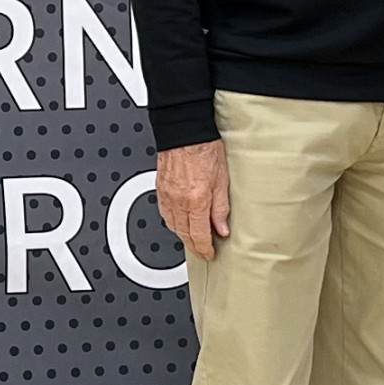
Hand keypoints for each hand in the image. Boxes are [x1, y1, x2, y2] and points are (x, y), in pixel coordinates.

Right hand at [156, 139, 230, 261]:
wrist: (185, 131)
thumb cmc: (205, 148)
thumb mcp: (222, 179)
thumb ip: (221, 208)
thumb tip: (222, 228)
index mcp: (196, 200)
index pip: (199, 235)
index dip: (205, 249)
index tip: (209, 254)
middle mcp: (178, 201)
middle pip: (184, 234)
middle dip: (194, 246)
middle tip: (203, 250)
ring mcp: (167, 196)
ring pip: (173, 226)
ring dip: (183, 236)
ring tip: (193, 239)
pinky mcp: (160, 190)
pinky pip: (164, 214)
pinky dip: (173, 223)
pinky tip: (179, 223)